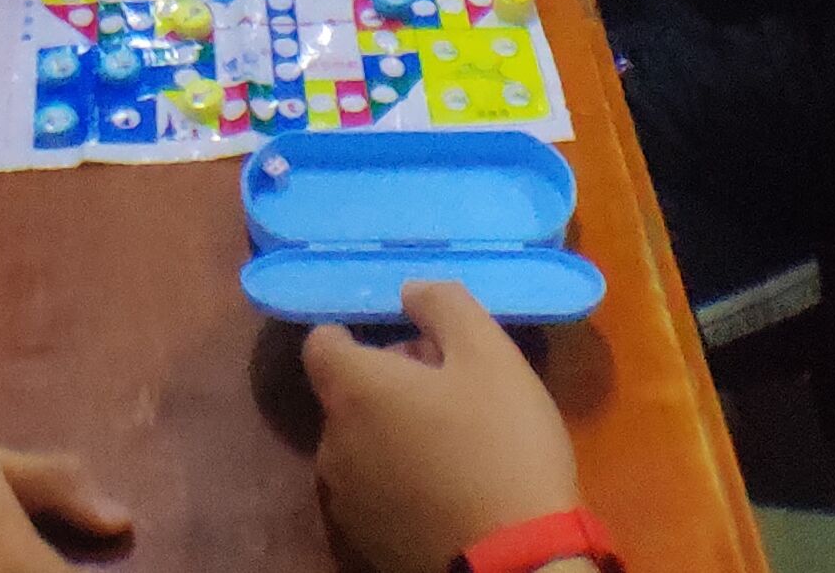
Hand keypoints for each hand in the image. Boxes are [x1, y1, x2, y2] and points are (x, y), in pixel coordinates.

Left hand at [304, 280, 582, 572]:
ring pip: (360, 441)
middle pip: (347, 393)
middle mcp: (331, 443)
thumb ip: (443, 304)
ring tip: (457, 441)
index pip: (321, 342)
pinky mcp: (364, 539)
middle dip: (390, 381)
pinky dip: (398, 476)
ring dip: (394, 430)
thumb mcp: (490, 354)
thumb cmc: (501, 444)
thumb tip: (409, 289)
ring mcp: (345, 498)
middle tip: (454, 388)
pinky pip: (374, 487)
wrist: (513, 560)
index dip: (358, 332)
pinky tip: (449, 485)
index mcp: (353, 391)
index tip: (409, 341)